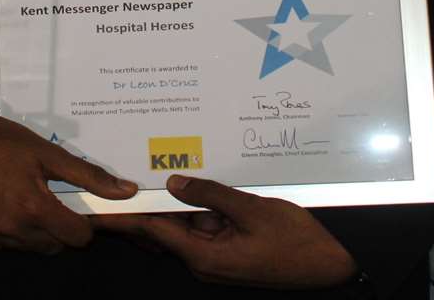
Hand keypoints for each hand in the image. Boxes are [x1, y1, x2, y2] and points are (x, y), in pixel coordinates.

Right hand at [0, 110, 137, 253]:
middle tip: (49, 201)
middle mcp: (13, 229)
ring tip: (24, 201)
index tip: (74, 207)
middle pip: (53, 246)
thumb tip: (126, 191)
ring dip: (33, 232)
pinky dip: (5, 233)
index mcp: (36, 210)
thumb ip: (87, 175)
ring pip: (26, 248)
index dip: (82, 223)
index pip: (77, 238)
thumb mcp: (46, 152)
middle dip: (58, 228)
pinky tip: (1, 207)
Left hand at [95, 174, 356, 288]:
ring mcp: (217, 257)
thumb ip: (212, 195)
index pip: (153, 232)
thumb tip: (175, 184)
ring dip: (179, 201)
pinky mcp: (230, 251)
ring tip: (162, 167)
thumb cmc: (296, 242)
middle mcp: (205, 261)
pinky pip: (206, 226)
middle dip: (149, 201)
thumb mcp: (253, 210)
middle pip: (165, 229)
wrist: (330, 266)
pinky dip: (201, 207)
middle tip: (125, 171)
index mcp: (205, 257)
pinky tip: (198, 184)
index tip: (103, 201)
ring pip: (186, 225)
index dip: (126, 214)